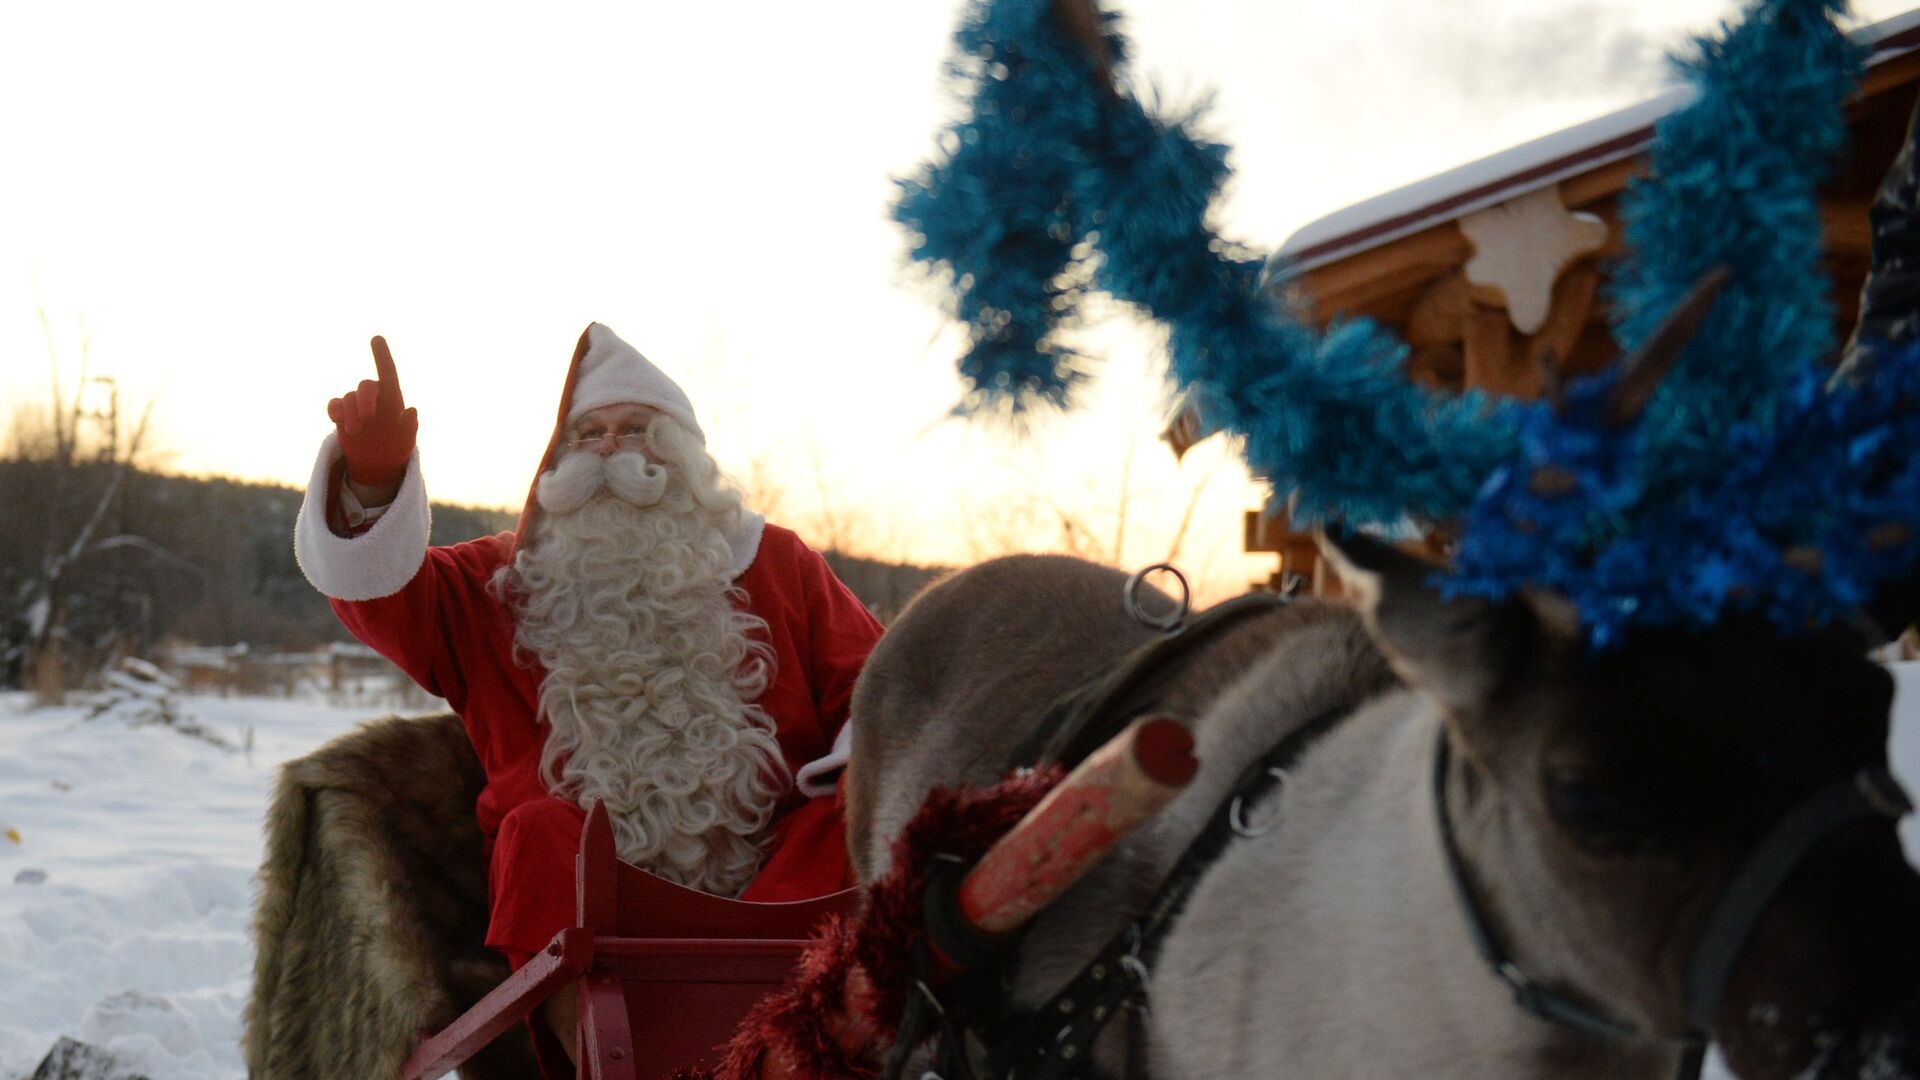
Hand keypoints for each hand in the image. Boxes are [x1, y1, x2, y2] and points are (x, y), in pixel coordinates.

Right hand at [326, 336, 418, 489]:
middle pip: (365, 385)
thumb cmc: (396, 446)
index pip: (388, 371)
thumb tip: (412, 410)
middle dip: (365, 399)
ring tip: (356, 432)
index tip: (377, 338)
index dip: (382, 355)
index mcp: (393, 398)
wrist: (378, 462)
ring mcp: (356, 405)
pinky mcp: (342, 414)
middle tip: (369, 419)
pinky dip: (334, 410)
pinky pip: (334, 404)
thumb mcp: (406, 440)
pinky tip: (337, 420)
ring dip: (351, 413)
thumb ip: (410, 426)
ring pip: (348, 397)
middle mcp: (374, 397)